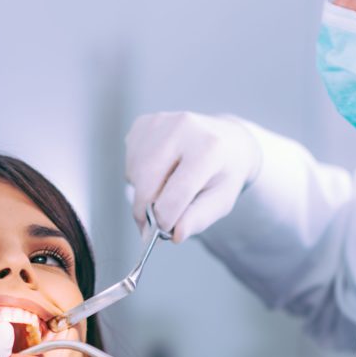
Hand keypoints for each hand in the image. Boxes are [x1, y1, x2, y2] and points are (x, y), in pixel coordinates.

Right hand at [125, 112, 260, 241]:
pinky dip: (137, 176)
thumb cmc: (222, 173)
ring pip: (134, 173)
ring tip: (163, 193)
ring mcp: (161, 121)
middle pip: (147, 182)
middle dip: (144, 211)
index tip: (163, 233)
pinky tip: (158, 173)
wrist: (225, 140)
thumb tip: (174, 235)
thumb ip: (198, 219)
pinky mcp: (145, 122)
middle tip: (149, 226)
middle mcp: (183, 127)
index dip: (166, 220)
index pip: (176, 193)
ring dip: (141, 193)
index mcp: (209, 148)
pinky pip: (130, 161)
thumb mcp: (221, 200)